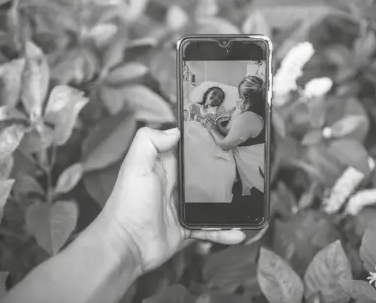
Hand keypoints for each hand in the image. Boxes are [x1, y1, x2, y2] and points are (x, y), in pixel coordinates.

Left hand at [100, 127, 244, 272]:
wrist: (126, 246)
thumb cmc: (128, 205)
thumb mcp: (135, 166)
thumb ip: (149, 141)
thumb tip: (175, 130)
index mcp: (165, 166)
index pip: (187, 149)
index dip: (204, 142)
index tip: (226, 136)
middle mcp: (176, 184)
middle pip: (205, 174)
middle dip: (225, 172)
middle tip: (247, 168)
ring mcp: (183, 207)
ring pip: (213, 201)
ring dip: (230, 204)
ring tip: (249, 203)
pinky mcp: (188, 228)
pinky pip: (211, 228)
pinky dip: (225, 231)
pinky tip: (238, 232)